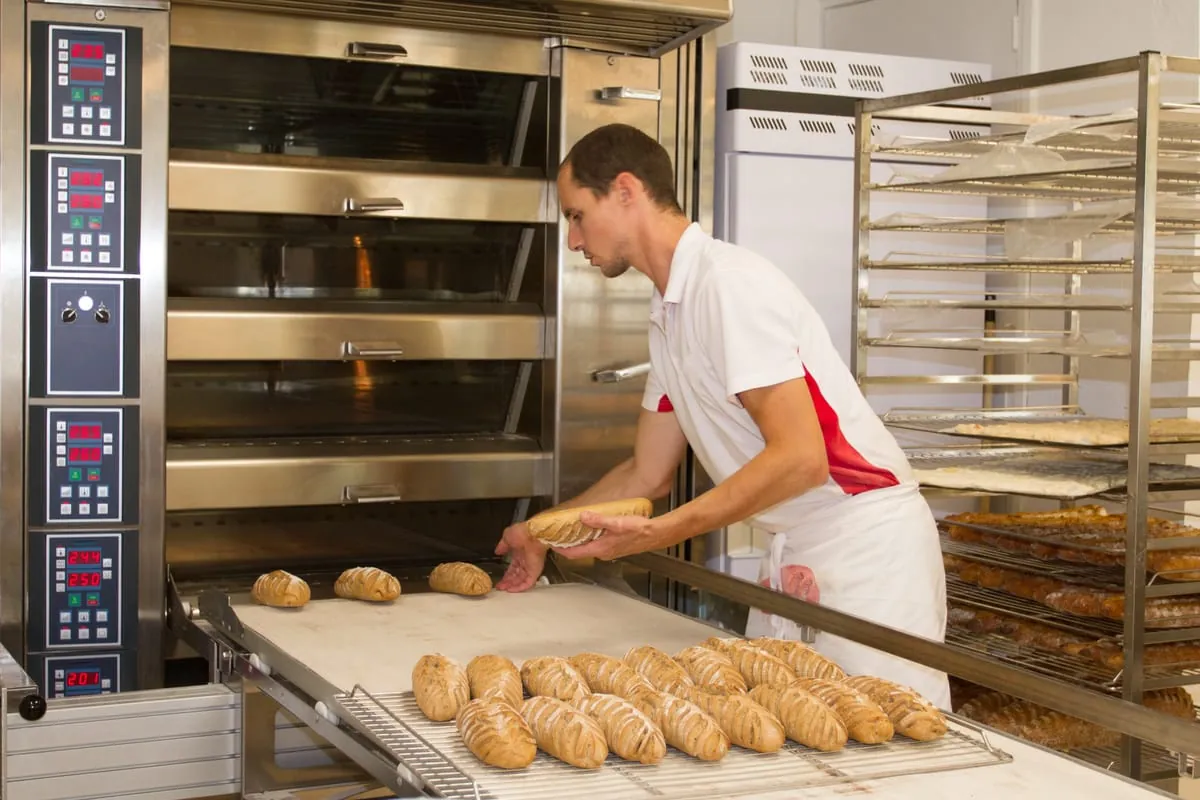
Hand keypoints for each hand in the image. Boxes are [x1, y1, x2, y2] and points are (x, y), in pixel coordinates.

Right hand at [495, 521, 546, 591]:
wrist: (533, 534)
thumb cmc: (523, 532)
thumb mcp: (507, 537)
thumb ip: (502, 546)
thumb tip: (497, 551)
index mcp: (520, 553)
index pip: (513, 567)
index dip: (506, 574)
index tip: (501, 579)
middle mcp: (526, 560)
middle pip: (516, 575)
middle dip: (508, 582)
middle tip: (500, 587)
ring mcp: (531, 567)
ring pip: (521, 580)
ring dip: (512, 586)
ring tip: (504, 589)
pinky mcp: (535, 572)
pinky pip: (528, 583)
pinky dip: (520, 587)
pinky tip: (511, 590)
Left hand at [549, 512, 668, 561]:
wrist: (656, 534)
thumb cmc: (640, 530)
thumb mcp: (617, 522)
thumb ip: (598, 520)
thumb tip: (583, 516)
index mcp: (601, 548)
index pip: (574, 553)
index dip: (561, 549)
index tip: (551, 543)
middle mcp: (603, 553)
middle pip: (580, 551)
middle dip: (568, 544)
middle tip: (559, 534)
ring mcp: (609, 551)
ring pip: (589, 548)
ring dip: (580, 541)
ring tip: (572, 530)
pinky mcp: (615, 547)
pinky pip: (597, 545)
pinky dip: (590, 539)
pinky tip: (591, 529)